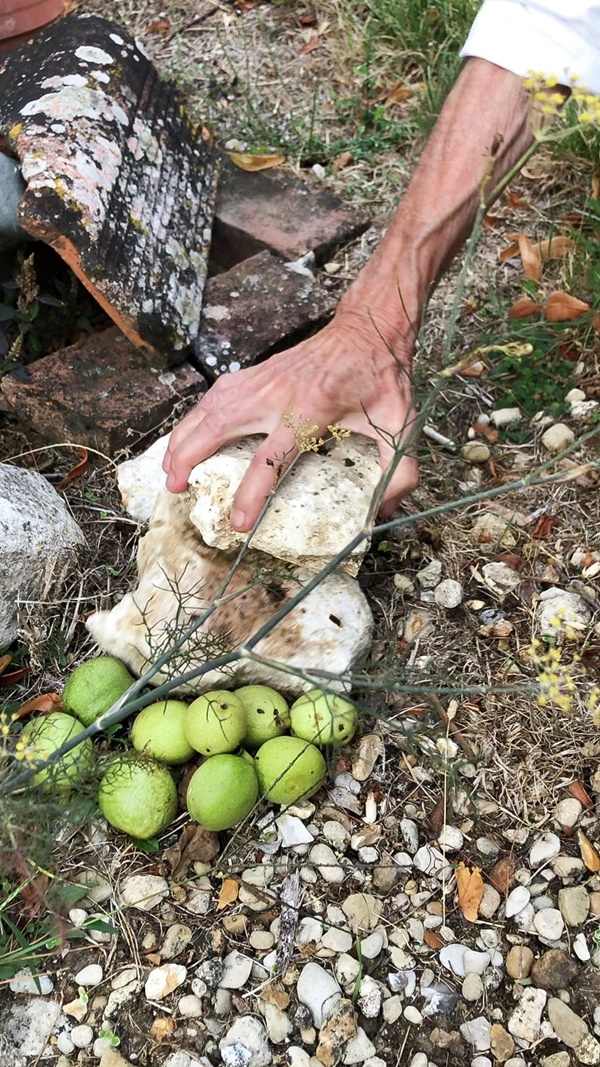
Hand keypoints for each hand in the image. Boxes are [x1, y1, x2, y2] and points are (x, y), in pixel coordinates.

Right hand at [163, 312, 418, 530]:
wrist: (368, 328)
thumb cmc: (380, 376)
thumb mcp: (400, 424)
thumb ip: (399, 471)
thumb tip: (383, 514)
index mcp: (309, 410)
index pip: (269, 458)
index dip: (251, 494)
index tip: (238, 523)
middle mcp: (276, 393)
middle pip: (217, 427)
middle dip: (190, 458)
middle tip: (177, 489)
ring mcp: (261, 380)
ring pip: (207, 409)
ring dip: (183, 438)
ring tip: (170, 470)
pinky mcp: (255, 373)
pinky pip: (214, 396)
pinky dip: (194, 418)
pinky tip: (186, 435)